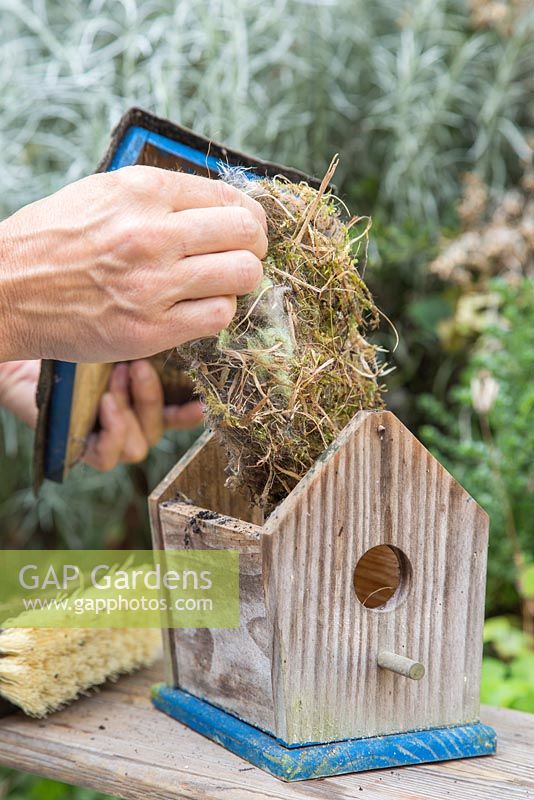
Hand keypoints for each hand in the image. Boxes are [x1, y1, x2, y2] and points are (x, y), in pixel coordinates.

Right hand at [0, 166, 266, 361]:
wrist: (6, 289)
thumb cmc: (53, 240)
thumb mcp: (102, 193)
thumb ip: (160, 197)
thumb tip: (215, 205)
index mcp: (143, 190)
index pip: (231, 198)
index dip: (248, 218)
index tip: (245, 230)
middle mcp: (153, 233)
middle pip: (247, 235)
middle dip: (252, 247)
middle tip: (241, 257)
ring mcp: (154, 283)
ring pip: (243, 276)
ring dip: (239, 282)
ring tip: (218, 285)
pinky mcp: (151, 328)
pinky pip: (219, 316)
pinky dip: (217, 313)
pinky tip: (198, 309)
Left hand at [0, 359, 202, 469]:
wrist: (24, 358)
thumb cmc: (70, 347)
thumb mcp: (114, 345)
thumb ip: (144, 348)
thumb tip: (179, 334)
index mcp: (141, 403)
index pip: (176, 415)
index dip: (191, 414)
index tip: (202, 404)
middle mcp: (128, 425)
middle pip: (158, 428)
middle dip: (151, 396)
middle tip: (138, 366)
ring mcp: (107, 440)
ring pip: (138, 446)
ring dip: (131, 410)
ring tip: (114, 378)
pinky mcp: (83, 450)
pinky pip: (109, 456)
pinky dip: (114, 430)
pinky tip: (106, 403)